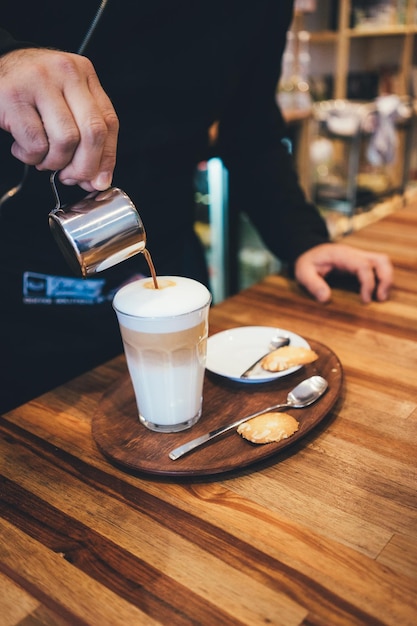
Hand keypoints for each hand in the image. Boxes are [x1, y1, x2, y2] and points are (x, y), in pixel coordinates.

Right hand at [0, 48, 118, 190]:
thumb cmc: (31, 91)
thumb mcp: (66, 103)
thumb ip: (86, 136)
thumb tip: (98, 180)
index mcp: (84, 73)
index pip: (109, 123)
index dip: (106, 158)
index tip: (99, 180)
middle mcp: (66, 73)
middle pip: (93, 132)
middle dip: (84, 167)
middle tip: (71, 177)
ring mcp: (39, 81)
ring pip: (65, 141)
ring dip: (55, 162)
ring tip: (43, 159)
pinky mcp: (14, 96)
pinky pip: (36, 143)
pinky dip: (31, 157)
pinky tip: (23, 149)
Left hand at [294, 243, 393, 302]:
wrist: (308, 251)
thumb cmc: (307, 262)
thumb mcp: (303, 273)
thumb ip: (313, 285)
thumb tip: (325, 299)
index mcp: (342, 255)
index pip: (363, 266)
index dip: (368, 283)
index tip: (365, 301)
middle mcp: (354, 253)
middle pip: (381, 260)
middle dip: (386, 279)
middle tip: (380, 298)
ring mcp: (359, 257)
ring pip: (383, 262)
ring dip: (386, 279)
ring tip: (381, 297)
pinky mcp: (360, 262)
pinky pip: (378, 267)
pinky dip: (382, 279)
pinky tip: (376, 293)